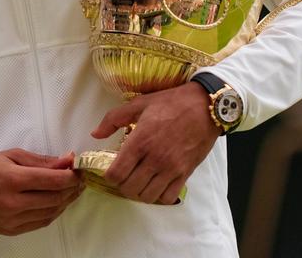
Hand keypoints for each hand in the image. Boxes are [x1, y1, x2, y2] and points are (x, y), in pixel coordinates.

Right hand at [0, 149, 84, 235]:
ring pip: (51, 212)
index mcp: (12, 180)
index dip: (71, 176)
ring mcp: (12, 220)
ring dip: (66, 201)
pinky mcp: (12, 230)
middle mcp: (13, 203)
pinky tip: (58, 202)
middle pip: (54, 198)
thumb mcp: (11, 156)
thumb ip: (41, 161)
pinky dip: (53, 212)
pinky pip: (41, 222)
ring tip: (72, 190)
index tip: (79, 169)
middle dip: (72, 188)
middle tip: (80, 179)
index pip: (52, 180)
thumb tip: (66, 161)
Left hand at [91, 82, 221, 203]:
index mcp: (140, 141)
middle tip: (124, 176)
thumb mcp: (139, 103)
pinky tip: (155, 184)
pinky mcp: (185, 173)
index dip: (109, 175)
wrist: (205, 106)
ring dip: (138, 192)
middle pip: (129, 188)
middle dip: (122, 185)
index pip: (116, 173)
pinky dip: (158, 196)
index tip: (110, 169)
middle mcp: (154, 158)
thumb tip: (95, 134)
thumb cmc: (172, 103)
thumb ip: (113, 119)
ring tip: (138, 181)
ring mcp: (170, 168)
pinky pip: (167, 197)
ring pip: (146, 196)